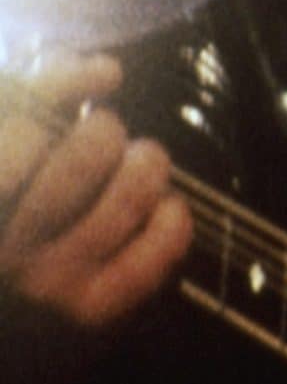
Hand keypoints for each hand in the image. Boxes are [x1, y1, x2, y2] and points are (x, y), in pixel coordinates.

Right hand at [2, 52, 189, 330]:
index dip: (57, 91)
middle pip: (87, 154)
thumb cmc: (6, 209)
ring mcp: (45, 284)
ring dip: (146, 163)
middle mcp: (4, 248)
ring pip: (130, 195)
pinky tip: (161, 209)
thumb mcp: (11, 144)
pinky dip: (174, 217)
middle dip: (105, 131)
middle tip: (101, 137)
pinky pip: (157, 249)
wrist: (3, 313)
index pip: (22, 134)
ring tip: (138, 164)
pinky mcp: (90, 311)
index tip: (77, 97)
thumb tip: (107, 71)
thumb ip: (36, 91)